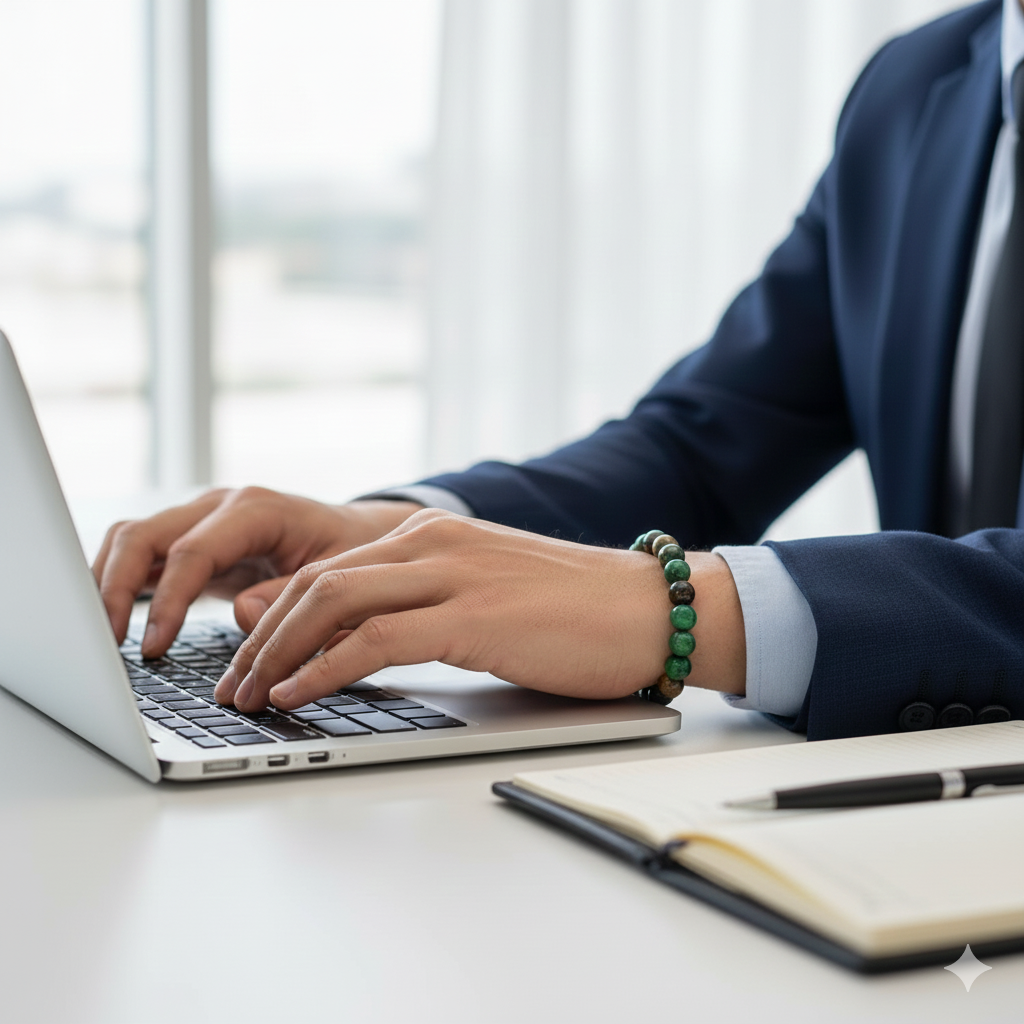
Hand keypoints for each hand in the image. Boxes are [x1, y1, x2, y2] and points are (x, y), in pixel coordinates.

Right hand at [92, 488, 423, 655]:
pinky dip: (121, 585)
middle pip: (143, 534)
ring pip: (131, 540)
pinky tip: (114, 623)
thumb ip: (291, 595)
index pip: (192, 551)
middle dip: (115, 586)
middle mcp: (219, 507)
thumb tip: (242, 615)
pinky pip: (143, 556)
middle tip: (107, 643)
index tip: (154, 646)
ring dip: (107, 584)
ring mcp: (201, 521)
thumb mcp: (338, 574)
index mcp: (256, 509)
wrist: (359, 535)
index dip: (168, 600)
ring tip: (100, 638)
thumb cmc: (353, 553)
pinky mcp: (193, 543)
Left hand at [215, 509, 746, 710]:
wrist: (648, 607)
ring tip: (251, 696)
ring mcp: (452, 573)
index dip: (277, 615)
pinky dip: (325, 668)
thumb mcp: (482, 597)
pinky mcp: (473, 615)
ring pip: (333, 603)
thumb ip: (423, 608)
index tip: (249, 657)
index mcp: (433, 535)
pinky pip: (375, 639)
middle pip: (317, 583)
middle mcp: (434, 542)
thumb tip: (362, 644)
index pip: (330, 568)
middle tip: (234, 684)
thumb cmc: (573, 613)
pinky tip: (298, 695)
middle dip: (263, 637)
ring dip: (279, 653)